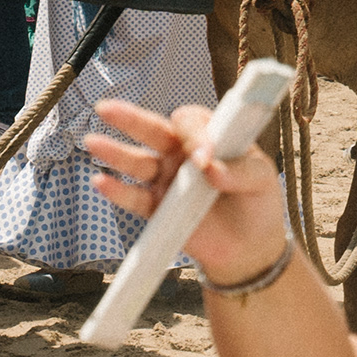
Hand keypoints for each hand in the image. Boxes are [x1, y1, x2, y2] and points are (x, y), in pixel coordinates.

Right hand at [84, 96, 285, 281]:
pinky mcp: (159, 209)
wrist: (250, 248)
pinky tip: (101, 182)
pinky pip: (134, 198)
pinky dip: (118, 191)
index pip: (191, 122)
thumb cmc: (258, 203)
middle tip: (106, 108)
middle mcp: (183, 154)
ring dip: (115, 153)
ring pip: (137, 162)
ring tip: (93, 142)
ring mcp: (167, 181)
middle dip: (131, 119)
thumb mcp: (262, 180)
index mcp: (210, 137)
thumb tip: (212, 167)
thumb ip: (242, 170)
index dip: (193, 134)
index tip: (205, 158)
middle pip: (154, 131)